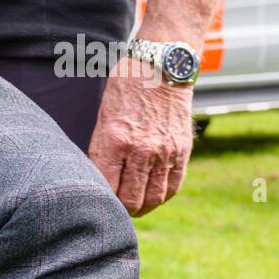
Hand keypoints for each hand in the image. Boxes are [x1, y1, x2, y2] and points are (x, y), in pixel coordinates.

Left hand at [87, 55, 194, 216]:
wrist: (161, 67)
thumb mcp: (102, 119)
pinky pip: (173, 186)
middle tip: (113, 210)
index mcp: (114, 141)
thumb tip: (96, 182)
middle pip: (131, 201)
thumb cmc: (124, 90)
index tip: (96, 203)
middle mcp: (141, 150)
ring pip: (154, 199)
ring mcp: (165, 151)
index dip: (100, 202)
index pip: (106, 190)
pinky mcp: (182, 150)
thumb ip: (101, 151)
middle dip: (120, 210)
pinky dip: (161, 196)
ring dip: (142, 207)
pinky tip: (151, 195)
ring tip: (132, 206)